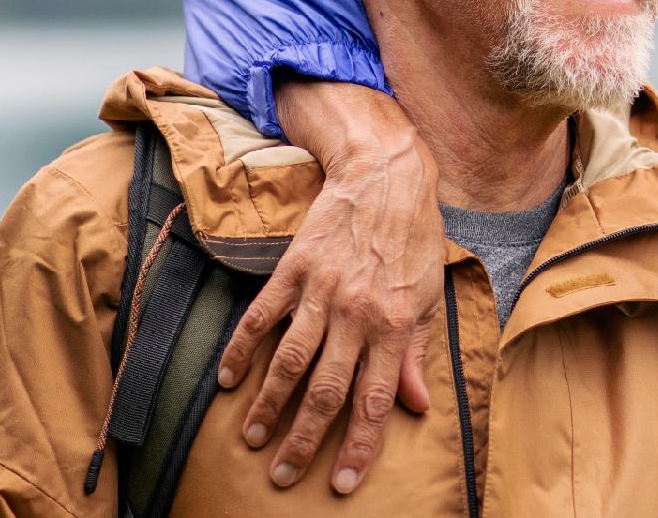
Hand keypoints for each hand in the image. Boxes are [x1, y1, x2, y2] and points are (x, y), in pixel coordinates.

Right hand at [215, 77, 444, 493]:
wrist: (386, 175)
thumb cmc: (415, 239)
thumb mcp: (430, 297)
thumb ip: (418, 354)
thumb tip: (416, 406)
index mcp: (397, 326)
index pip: (375, 401)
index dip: (358, 447)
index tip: (339, 483)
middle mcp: (358, 315)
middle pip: (326, 391)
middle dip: (304, 441)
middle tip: (283, 474)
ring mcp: (322, 292)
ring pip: (289, 362)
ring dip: (268, 405)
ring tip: (251, 437)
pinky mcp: (293, 269)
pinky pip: (262, 317)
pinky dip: (242, 349)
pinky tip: (227, 379)